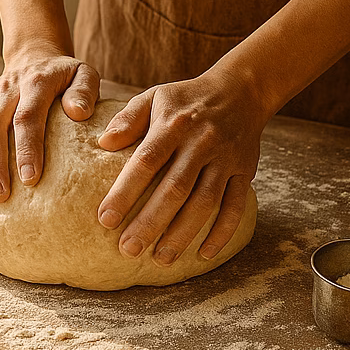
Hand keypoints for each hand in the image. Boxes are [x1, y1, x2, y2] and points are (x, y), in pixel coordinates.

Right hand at [0, 44, 99, 202]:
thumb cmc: (65, 75)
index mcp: (35, 83)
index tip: (30, 178)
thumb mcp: (84, 73)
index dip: (27, 147)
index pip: (27, 116)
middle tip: (0, 195)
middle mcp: (6, 90)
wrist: (35, 56)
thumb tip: (78, 113)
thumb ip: (85, 91)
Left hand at [96, 69, 268, 264]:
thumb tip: (104, 143)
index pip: (147, 161)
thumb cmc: (186, 99)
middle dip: (151, 222)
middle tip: (128, 250)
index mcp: (174, 124)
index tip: (105, 219)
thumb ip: (128, 119)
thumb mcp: (154, 96)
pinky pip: (236, 206)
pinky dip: (222, 232)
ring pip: (205, 202)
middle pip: (175, 189)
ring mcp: (226, 159)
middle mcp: (201, 143)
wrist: (241, 91)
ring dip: (183, 234)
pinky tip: (204, 254)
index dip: (126, 191)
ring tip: (161, 259)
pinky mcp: (245, 171)